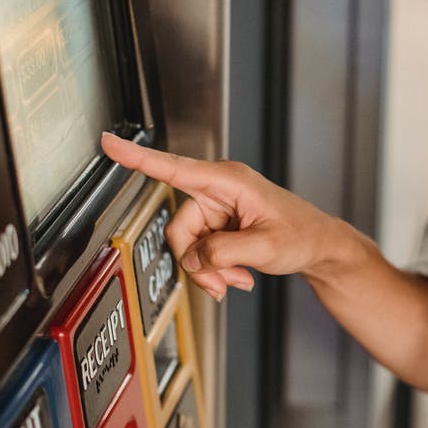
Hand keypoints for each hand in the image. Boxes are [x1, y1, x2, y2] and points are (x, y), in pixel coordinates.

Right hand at [101, 133, 348, 301]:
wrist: (319, 246)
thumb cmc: (302, 235)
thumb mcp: (266, 247)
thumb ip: (224, 253)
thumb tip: (193, 258)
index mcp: (228, 180)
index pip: (173, 167)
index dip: (137, 157)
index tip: (109, 143)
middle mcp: (218, 190)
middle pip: (180, 229)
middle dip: (197, 262)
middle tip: (221, 284)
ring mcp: (218, 208)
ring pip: (189, 245)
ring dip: (209, 270)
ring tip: (238, 280)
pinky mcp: (219, 225)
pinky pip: (201, 251)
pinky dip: (216, 270)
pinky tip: (239, 276)